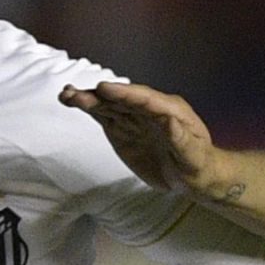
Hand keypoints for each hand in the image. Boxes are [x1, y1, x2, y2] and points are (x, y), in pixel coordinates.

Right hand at [59, 81, 236, 200]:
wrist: (192, 176)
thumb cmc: (198, 163)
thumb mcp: (194, 155)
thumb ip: (181, 138)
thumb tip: (169, 121)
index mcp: (169, 110)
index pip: (144, 99)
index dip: (124, 94)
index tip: (104, 88)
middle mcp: (148, 109)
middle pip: (121, 100)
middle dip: (99, 96)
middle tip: (76, 94)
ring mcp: (133, 118)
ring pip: (109, 105)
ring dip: (87, 100)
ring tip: (66, 96)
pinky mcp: (122, 129)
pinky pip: (103, 116)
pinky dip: (88, 109)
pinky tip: (71, 101)